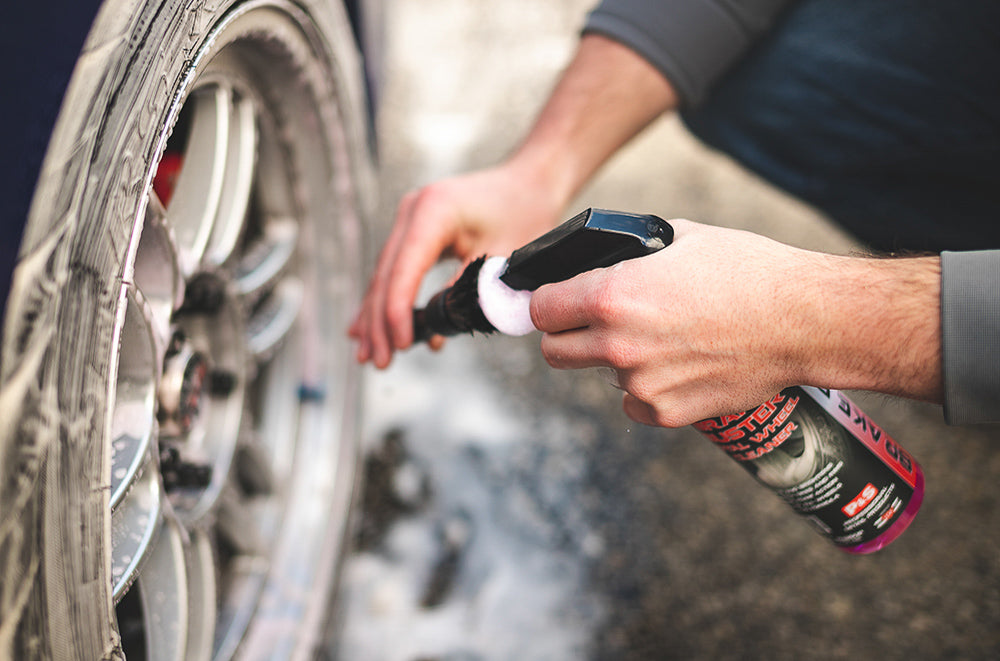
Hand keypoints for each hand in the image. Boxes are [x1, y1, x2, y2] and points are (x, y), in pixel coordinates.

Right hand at [349, 165, 561, 366]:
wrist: (531, 182)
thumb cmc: (525, 214)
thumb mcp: (504, 258)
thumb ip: (471, 291)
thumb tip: (440, 328)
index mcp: (435, 211)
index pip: (405, 269)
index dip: (398, 312)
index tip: (401, 345)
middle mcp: (413, 210)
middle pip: (386, 275)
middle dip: (380, 322)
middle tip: (379, 362)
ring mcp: (410, 218)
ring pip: (385, 275)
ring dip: (378, 317)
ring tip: (370, 355)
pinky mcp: (415, 230)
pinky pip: (396, 270)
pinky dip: (389, 301)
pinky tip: (374, 330)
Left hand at [529, 219, 942, 426]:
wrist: (803, 321)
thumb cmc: (748, 271)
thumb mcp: (680, 238)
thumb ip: (631, 253)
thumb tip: (607, 260)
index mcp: (612, 296)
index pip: (541, 310)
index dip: (546, 302)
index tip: (556, 302)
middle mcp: (617, 344)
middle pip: (554, 352)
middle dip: (566, 335)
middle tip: (591, 323)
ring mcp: (640, 384)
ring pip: (600, 376)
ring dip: (614, 360)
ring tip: (659, 338)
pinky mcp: (666, 412)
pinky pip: (634, 402)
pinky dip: (646, 388)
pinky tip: (679, 365)